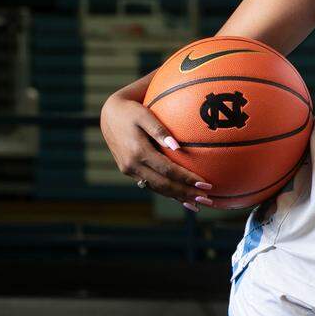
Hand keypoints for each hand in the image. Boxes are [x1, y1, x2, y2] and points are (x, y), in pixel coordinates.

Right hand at [99, 93, 214, 210]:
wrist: (108, 115)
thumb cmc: (131, 111)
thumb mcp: (144, 115)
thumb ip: (159, 130)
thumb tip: (177, 146)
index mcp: (137, 152)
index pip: (167, 170)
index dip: (187, 179)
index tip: (205, 184)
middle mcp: (132, 165)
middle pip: (163, 185)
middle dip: (186, 194)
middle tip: (206, 199)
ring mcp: (129, 170)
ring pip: (157, 189)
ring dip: (177, 198)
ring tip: (197, 204)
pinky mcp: (129, 171)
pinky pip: (151, 185)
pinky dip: (167, 193)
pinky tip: (181, 198)